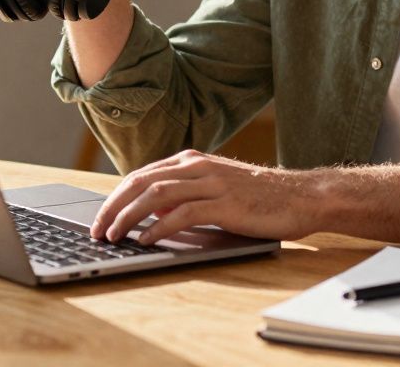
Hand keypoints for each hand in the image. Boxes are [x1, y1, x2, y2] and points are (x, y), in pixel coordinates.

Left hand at [90, 150, 320, 244]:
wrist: (302, 196)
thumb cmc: (259, 198)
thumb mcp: (216, 190)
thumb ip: (184, 196)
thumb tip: (151, 214)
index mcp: (192, 161)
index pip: (142, 175)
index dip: (116, 197)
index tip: (99, 218)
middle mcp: (198, 166)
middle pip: (141, 182)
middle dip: (113, 206)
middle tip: (96, 230)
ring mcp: (211, 183)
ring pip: (156, 195)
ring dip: (129, 217)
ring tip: (114, 236)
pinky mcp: (225, 203)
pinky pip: (183, 214)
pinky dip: (159, 227)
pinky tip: (146, 240)